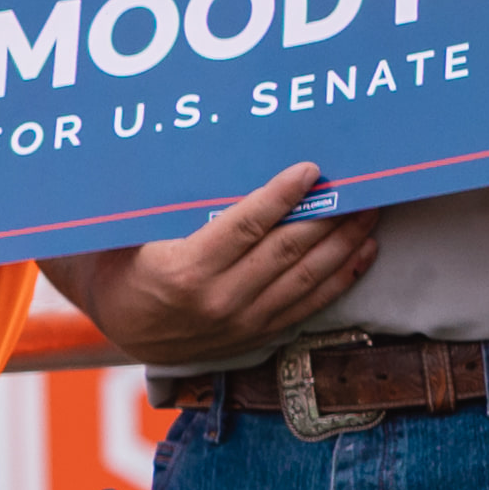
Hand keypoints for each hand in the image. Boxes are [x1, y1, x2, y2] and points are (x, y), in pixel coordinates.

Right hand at [50, 165, 377, 371]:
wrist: (119, 329)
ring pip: (306, 278)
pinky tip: (362, 253)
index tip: (309, 170)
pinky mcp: (257, 336)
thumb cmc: (121, 268)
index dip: (281, 196)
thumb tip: (197, 154)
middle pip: (287, 251)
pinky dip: (340, 279)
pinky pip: (308, 306)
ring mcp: (242, 322)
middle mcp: (219, 300)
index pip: (246, 226)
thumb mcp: (130, 233)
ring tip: (369, 213)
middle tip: (358, 186)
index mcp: (186, 270)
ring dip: (344, 243)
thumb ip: (165, 203)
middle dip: (328, 215)